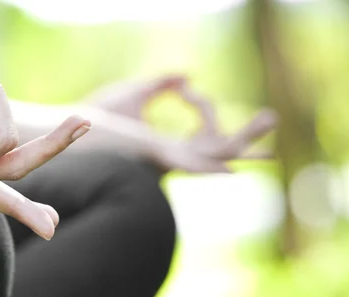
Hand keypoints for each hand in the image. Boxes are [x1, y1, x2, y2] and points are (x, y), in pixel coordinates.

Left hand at [87, 75, 276, 171]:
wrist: (76, 126)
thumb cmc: (100, 114)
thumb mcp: (137, 93)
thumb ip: (163, 85)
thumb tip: (187, 77)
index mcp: (166, 145)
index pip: (204, 133)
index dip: (205, 107)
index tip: (186, 88)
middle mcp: (172, 156)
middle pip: (219, 148)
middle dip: (248, 135)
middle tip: (272, 117)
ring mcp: (168, 158)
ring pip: (215, 152)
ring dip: (245, 139)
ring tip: (271, 118)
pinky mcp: (158, 156)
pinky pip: (193, 160)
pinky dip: (215, 163)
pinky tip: (235, 167)